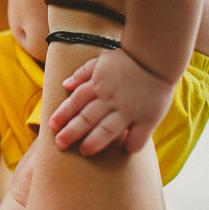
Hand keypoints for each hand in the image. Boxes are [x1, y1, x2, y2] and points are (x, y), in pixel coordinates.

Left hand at [49, 49, 175, 155]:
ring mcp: (128, 109)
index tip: (52, 126)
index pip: (75, 101)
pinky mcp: (147, 117)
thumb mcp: (100, 61)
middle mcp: (110, 98)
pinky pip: (139, 135)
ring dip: (94, 141)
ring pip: (107, 128)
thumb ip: (82, 73)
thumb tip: (65, 85)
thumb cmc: (126, 61)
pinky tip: (125, 150)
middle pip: (87, 117)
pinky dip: (132, 143)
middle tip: (60, 143)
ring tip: (84, 151)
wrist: (155, 58)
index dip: (62, 114)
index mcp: (97, 85)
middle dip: (72, 131)